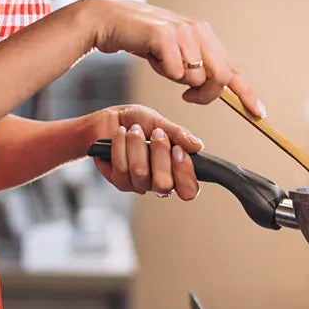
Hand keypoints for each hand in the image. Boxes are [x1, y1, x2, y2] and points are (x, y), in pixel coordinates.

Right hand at [78, 0, 264, 116]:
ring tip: (161, 62)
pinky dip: (162, 71)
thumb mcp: (176, 53)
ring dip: (177, 80)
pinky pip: (175, 72)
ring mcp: (183, 31)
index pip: (232, 68)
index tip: (259, 113)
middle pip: (220, 77)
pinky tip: (151, 56)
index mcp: (205, 34)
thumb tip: (217, 91)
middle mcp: (199, 30)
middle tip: (187, 96)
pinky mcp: (165, 35)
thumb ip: (197, 67)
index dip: (247, 93)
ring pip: (196, 78)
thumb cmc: (144, 40)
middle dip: (206, 95)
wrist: (111, 21)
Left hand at [89, 104, 203, 199]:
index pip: (188, 190)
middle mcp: (157, 181)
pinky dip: (121, 145)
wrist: (110, 117)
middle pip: (164, 185)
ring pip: (140, 173)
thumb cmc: (137, 121)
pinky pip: (121, 168)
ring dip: (137, 145)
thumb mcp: (160, 122)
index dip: (185, 174)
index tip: (178, 150)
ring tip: (134, 130)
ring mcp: (137, 183)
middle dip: (160, 154)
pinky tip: (121, 135)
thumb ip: (178, 134)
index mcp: (174, 169)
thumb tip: (197, 146)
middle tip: (157, 134)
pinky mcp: (118, 180)